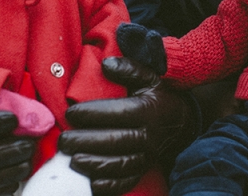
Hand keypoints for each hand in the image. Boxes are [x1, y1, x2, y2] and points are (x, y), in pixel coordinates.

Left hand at [58, 57, 197, 195]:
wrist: (182, 122)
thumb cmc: (159, 97)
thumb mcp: (150, 78)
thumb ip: (129, 69)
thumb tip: (106, 63)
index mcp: (148, 110)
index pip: (118, 113)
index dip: (93, 114)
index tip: (71, 113)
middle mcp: (149, 135)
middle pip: (115, 141)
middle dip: (87, 142)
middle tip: (64, 140)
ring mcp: (147, 155)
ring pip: (120, 164)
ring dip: (95, 164)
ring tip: (72, 160)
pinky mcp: (145, 168)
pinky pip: (128, 180)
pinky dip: (110, 184)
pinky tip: (92, 182)